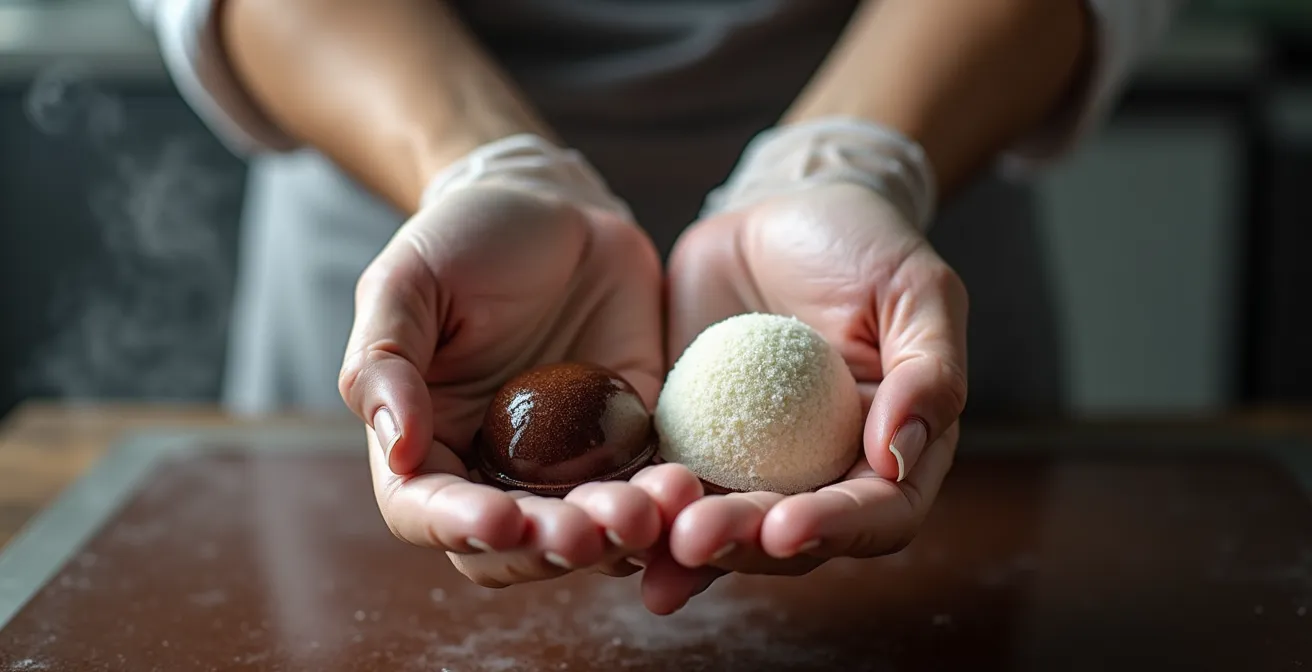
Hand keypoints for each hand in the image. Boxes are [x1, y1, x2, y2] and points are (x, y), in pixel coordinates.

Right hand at [337, 138, 689, 588]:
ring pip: (590, 531)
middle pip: (515, 545)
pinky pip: (650, 487)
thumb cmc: (463, 239)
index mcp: (427, 444)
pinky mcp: (632, 440)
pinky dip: (667, 501)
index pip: (427, 512)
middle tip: (589, 532)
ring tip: (650, 510)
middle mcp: (495, 470)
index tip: (498, 521)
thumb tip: (398, 450)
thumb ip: (384, 362)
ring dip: (618, 536)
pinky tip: (686, 487)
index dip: (457, 527)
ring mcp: (567, 464)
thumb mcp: (405, 283)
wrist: (553, 206)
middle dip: (551, 546)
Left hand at [647, 181, 967, 612]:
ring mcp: (753, 463)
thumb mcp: (918, 291)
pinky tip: (612, 520)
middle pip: (791, 536)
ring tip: (655, 548)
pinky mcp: (693, 441)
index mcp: (891, 452)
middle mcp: (823, 474)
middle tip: (697, 538)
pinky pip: (670, 484)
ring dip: (691, 547)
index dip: (836, 528)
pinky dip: (647, 508)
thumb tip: (897, 455)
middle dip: (744, 544)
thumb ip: (928, 371)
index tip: (787, 527)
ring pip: (726, 526)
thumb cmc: (868, 245)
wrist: (783, 208)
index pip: (878, 513)